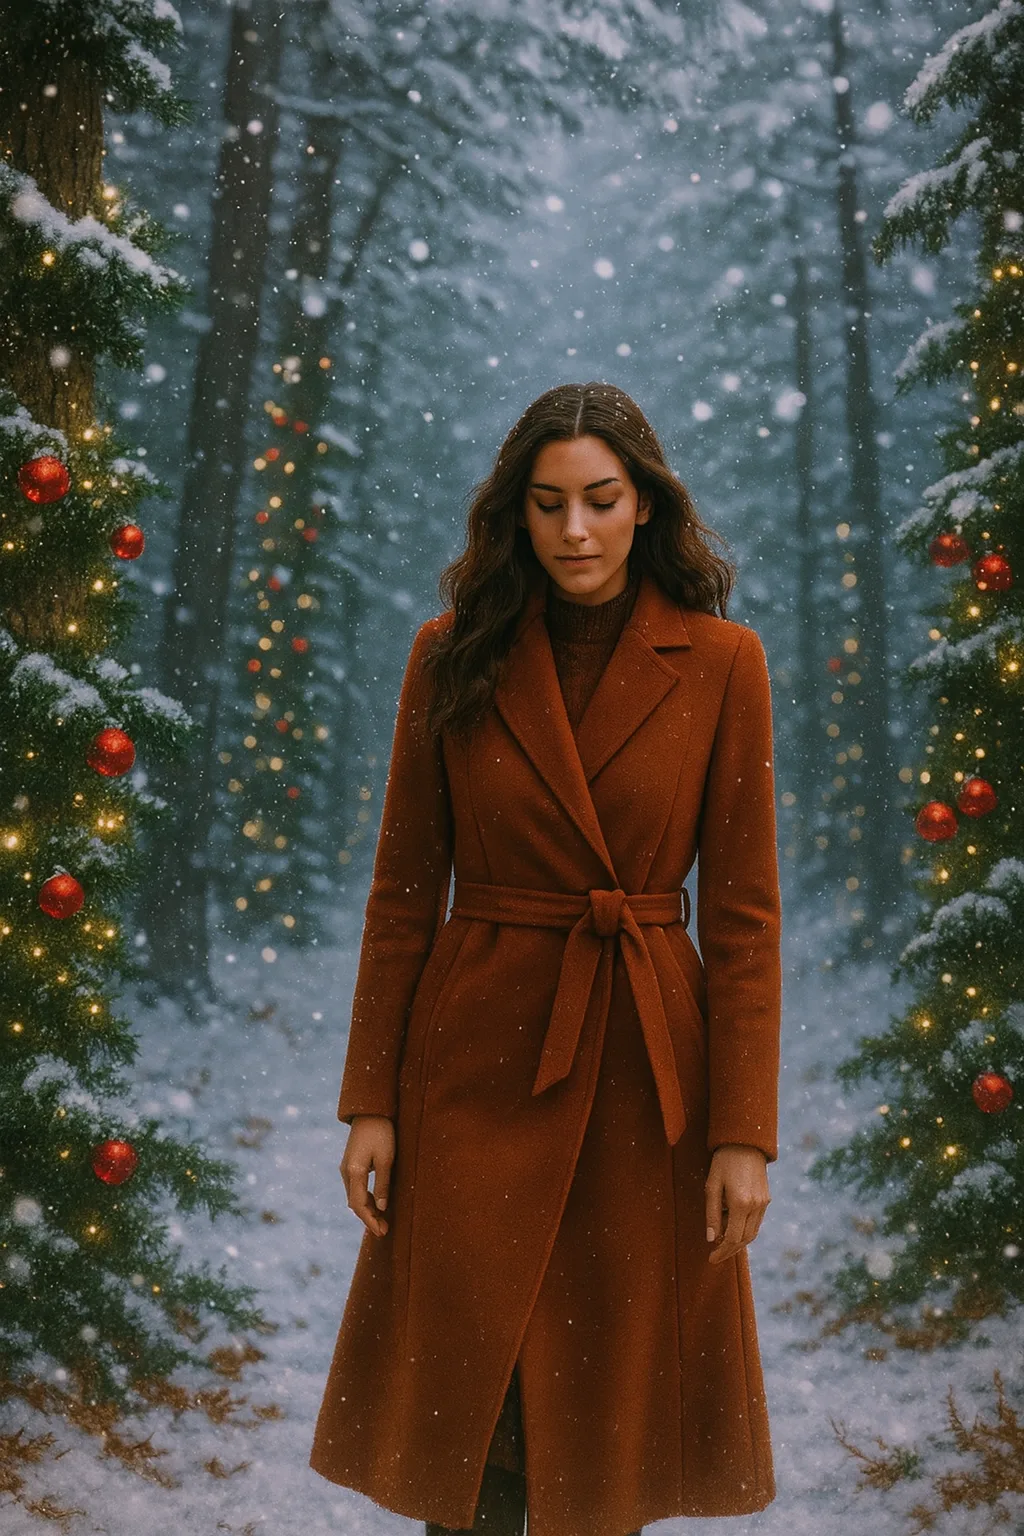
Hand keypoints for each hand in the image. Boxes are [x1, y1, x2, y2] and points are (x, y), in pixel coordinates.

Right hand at [341, 1115, 394, 1237]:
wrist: (370, 1112)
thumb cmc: (382, 1133)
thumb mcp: (387, 1159)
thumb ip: (383, 1184)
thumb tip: (382, 1208)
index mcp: (354, 1171)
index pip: (359, 1204)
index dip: (370, 1220)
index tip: (381, 1232)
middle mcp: (346, 1172)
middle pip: (354, 1203)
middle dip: (368, 1218)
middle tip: (384, 1231)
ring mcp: (346, 1168)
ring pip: (354, 1197)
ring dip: (367, 1210)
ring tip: (382, 1221)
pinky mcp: (350, 1165)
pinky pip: (355, 1188)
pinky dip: (365, 1199)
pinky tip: (376, 1204)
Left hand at [705, 1143, 769, 1265]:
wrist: (745, 1142)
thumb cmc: (724, 1162)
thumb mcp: (711, 1186)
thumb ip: (711, 1213)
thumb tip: (711, 1239)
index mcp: (741, 1203)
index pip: (732, 1238)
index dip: (721, 1251)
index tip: (711, 1258)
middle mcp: (756, 1206)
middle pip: (744, 1239)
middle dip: (729, 1250)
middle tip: (715, 1255)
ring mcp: (764, 1203)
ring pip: (752, 1233)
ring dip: (738, 1242)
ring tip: (721, 1241)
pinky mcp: (766, 1199)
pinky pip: (756, 1223)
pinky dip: (745, 1230)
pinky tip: (732, 1227)